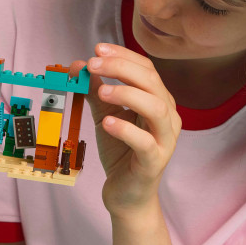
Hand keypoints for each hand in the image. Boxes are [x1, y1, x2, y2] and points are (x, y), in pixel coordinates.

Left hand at [70, 43, 180, 216]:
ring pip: (155, 108)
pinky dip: (126, 129)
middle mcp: (168, 117)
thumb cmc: (121, 152)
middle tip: (93, 64)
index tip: (96, 50)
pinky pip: (145, 142)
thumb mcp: (106, 115)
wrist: (127, 194)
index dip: (122, 55)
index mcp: (159, 101)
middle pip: (152, 82)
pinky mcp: (154, 161)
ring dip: (127, 94)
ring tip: (102, 91)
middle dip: (121, 68)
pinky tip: (107, 123)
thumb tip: (78, 66)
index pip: (146, 68)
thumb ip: (94, 91)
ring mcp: (165, 140)